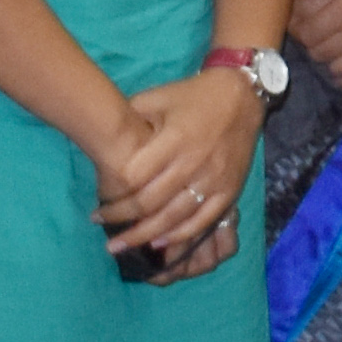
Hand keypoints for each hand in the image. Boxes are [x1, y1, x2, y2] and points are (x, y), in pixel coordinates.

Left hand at [87, 72, 256, 263]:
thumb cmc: (193, 96)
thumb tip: (102, 137)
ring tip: (122, 245)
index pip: (135, 177)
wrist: (243, 97)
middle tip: (100, 225)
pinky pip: (201, 222)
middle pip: (149, 202)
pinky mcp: (229, 191)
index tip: (98, 200)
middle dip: (120, 218)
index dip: (113, 193)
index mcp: (173, 139)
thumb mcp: (157, 97)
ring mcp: (213, 180)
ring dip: (144, 235)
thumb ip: (130, 116)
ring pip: (173, 218)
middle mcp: (193, 163)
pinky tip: (158, 244)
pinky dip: (178, 236)